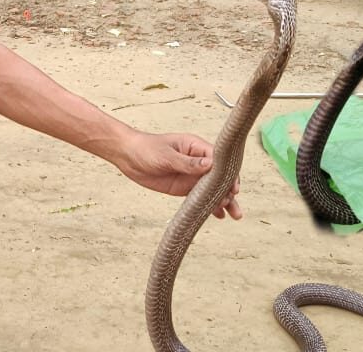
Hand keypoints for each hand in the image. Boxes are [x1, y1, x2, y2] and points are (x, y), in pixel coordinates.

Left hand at [117, 132, 242, 220]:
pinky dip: (210, 206)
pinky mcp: (184, 187)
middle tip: (232, 203)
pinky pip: (201, 197)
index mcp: (195, 147)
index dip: (228, 173)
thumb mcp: (166, 155)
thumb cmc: (146, 148)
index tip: (233, 187)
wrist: (127, 156)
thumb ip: (187, 162)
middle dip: (229, 190)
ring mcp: (191, 175)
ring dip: (224, 201)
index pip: (219, 160)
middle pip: (220, 176)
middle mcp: (197, 161)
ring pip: (213, 189)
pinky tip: (219, 215)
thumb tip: (210, 165)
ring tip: (235, 215)